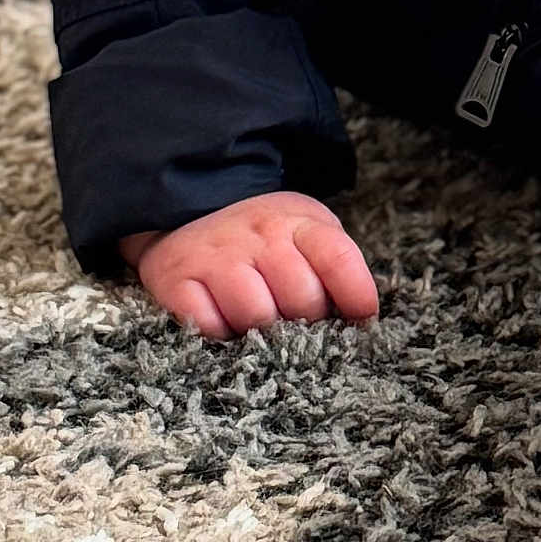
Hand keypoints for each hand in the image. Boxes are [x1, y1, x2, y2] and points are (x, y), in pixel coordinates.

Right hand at [118, 191, 378, 339]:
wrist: (189, 209)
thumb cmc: (263, 237)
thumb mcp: (304, 232)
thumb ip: (332, 265)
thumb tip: (361, 317)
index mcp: (298, 223)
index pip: (338, 257)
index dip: (357, 294)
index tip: (362, 319)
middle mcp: (259, 236)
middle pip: (302, 298)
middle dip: (306, 320)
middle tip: (295, 318)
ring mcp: (217, 257)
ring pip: (257, 317)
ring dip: (262, 332)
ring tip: (259, 320)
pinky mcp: (177, 281)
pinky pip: (209, 326)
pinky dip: (219, 333)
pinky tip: (222, 319)